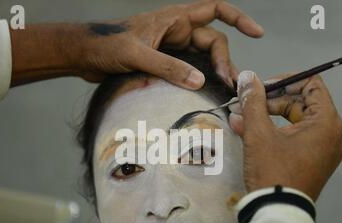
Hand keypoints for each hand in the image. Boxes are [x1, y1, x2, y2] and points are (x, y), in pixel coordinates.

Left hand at [73, 0, 263, 88]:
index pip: (215, 10)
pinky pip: (189, 70)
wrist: (85, 55)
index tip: (257, 33)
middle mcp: (176, 31)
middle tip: (228, 84)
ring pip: (203, 58)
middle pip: (213, 42)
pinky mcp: (163, 63)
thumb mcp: (137, 55)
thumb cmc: (106, 46)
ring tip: (223, 90)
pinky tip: (204, 93)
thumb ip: (168, 67)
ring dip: (214, 72)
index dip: (238, 19)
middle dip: (224, 61)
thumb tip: (200, 81)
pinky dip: (199, 79)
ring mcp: (171, 48)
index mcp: (174, 19)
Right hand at [229, 71, 341, 200]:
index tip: (262, 87)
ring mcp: (324, 150)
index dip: (284, 81)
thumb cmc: (273, 172)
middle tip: (247, 103)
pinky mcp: (314, 161)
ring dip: (268, 117)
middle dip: (270, 101)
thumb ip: (253, 101)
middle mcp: (332, 134)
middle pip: (302, 103)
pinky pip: (295, 138)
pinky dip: (274, 133)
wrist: (276, 212)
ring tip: (241, 117)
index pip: (311, 84)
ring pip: (295, 121)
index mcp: (326, 122)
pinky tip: (247, 131)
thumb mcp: (258, 133)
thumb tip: (247, 78)